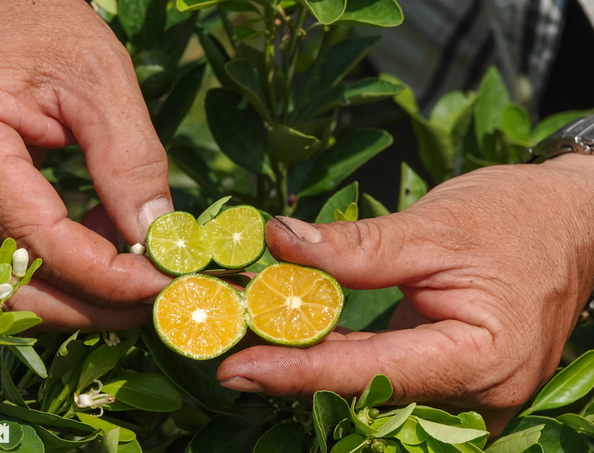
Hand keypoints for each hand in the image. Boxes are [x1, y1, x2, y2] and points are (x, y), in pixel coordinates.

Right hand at [0, 0, 173, 329]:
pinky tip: (98, 237)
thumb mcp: (102, 82)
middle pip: (15, 282)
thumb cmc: (40, 27)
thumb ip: (130, 162)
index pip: (40, 239)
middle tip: (153, 300)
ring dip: (77, 290)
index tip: (162, 283)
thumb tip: (156, 237)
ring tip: (132, 263)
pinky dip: (57, 266)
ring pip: (7, 283)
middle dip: (93, 304)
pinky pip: (3, 260)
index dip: (107, 275)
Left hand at [218, 154, 593, 435]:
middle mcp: (476, 394)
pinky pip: (385, 378)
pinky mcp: (449, 379)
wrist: (570, 224)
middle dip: (294, 371)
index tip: (237, 368)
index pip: (372, 373)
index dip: (299, 372)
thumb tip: (280, 240)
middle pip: (366, 392)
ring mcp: (464, 394)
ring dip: (309, 364)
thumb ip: (357, 246)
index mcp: (482, 359)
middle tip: (225, 348)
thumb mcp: (434, 226)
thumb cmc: (518, 219)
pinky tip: (293, 338)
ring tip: (247, 338)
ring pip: (371, 391)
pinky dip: (337, 357)